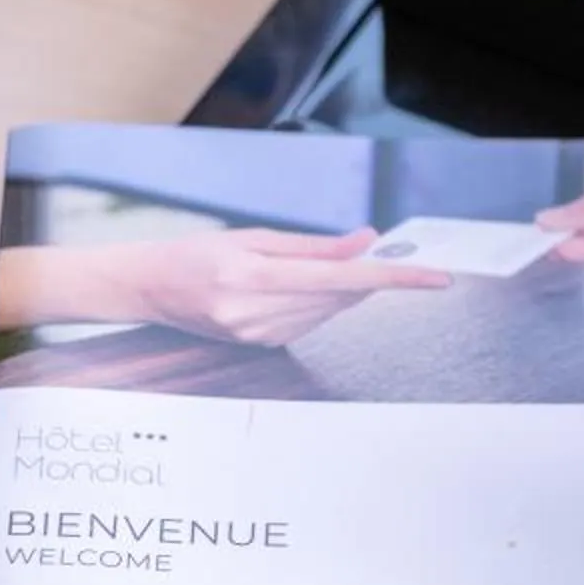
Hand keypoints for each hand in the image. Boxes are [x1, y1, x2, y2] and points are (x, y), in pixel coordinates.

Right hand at [0, 229, 449, 346]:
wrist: (147, 289)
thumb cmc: (196, 254)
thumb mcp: (254, 237)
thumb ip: (315, 246)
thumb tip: (369, 241)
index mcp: (254, 279)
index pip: (344, 281)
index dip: (395, 278)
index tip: (436, 278)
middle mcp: (256, 315)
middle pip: (341, 297)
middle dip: (367, 275)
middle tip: (381, 249)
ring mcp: (257, 337)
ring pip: (329, 312)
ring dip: (341, 290)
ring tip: (316, 266)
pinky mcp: (260, 347)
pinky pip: (309, 323)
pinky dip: (319, 304)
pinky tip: (297, 288)